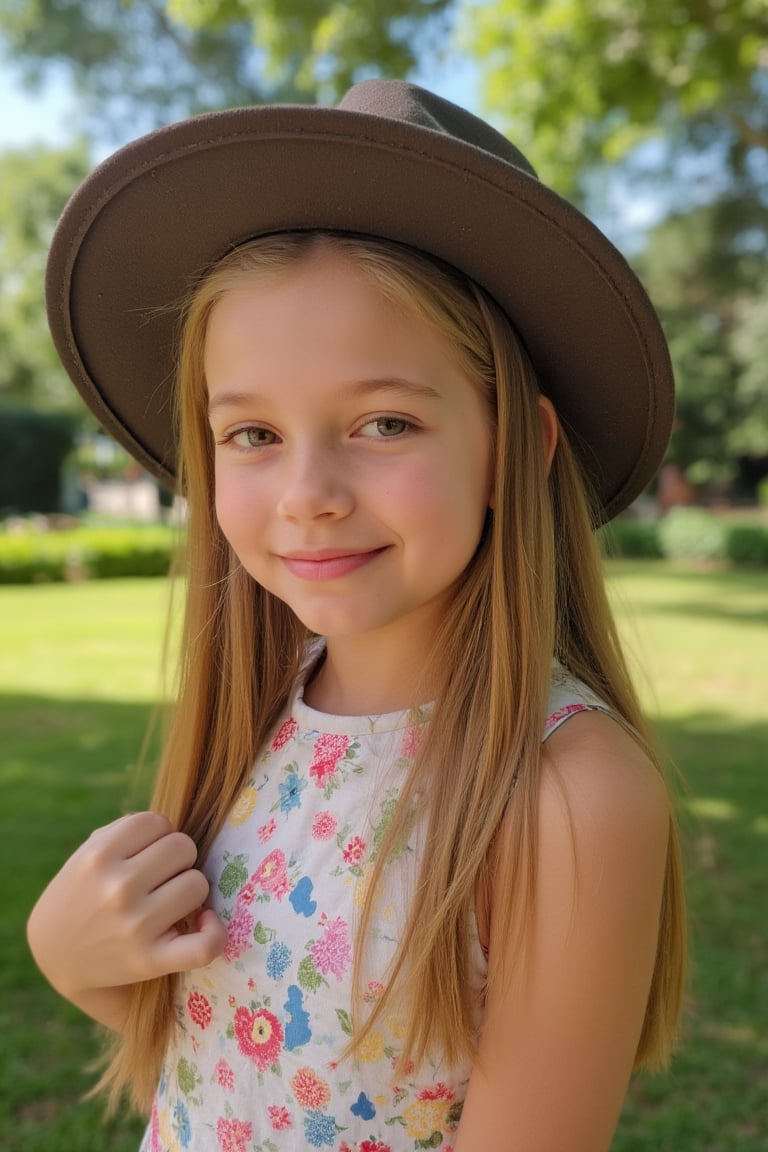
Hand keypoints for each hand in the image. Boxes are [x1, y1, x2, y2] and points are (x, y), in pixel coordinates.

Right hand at [27, 812, 226, 1007]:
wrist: (57, 956)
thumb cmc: (83, 893)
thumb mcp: (87, 854)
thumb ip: (125, 830)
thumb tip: (169, 827)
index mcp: (98, 856)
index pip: (157, 822)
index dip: (158, 834)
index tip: (148, 852)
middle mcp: (117, 888)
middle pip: (183, 847)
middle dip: (176, 859)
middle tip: (160, 877)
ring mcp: (135, 925)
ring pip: (198, 883)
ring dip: (188, 890)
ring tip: (169, 900)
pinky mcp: (151, 960)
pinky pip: (204, 945)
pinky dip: (214, 933)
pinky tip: (203, 922)